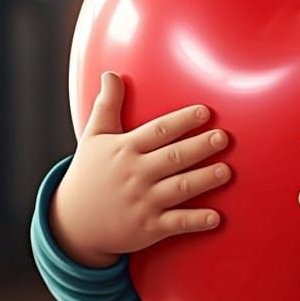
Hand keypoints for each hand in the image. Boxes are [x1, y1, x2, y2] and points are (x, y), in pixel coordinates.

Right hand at [49, 72, 231, 265]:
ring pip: (178, 188)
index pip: (158, 132)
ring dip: (203, 180)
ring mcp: (142, 202)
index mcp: (125, 150)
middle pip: (172, 158)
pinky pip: (175, 223)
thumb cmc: (89, 174)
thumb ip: (107, 105)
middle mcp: (135, 174)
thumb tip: (111, 73)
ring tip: (227, 171)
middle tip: (223, 138)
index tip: (205, 112)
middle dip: (198, 147)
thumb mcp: (93, 138)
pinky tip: (216, 218)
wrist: (73, 223)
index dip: (182, 121)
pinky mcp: (148, 227)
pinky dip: (196, 221)